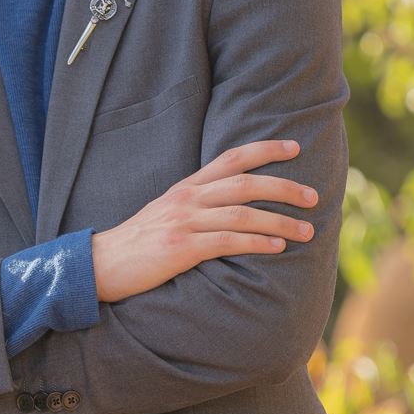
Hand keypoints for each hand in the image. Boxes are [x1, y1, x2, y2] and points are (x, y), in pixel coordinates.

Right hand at [90, 139, 316, 304]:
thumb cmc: (137, 243)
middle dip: (284, 187)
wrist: (100, 264)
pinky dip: (256, 242)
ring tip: (306, 231)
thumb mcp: (166, 213)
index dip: (265, 150)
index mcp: (186, 187)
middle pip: (245, 183)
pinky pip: (227, 241)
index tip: (294, 148)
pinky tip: (277, 247)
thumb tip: (231, 207)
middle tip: (313, 196)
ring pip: (242, 213)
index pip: (231, 158)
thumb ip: (197, 205)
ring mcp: (184, 222)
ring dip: (279, 221)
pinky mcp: (181, 248)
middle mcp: (187, 198)